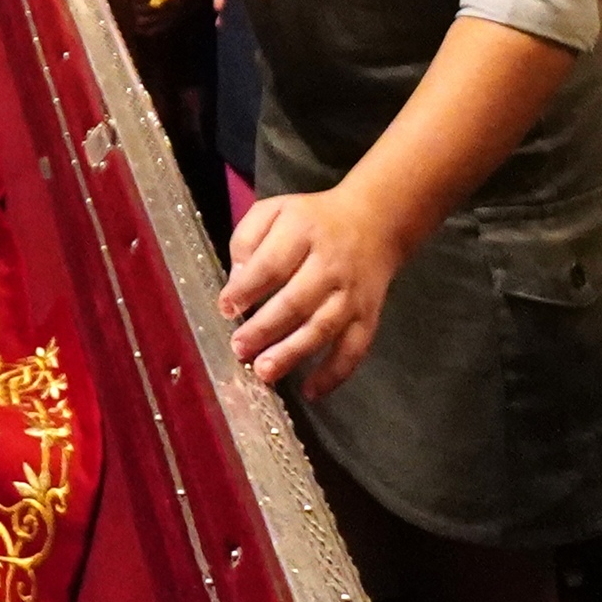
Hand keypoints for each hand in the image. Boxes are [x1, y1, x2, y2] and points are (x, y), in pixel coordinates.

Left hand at [219, 186, 402, 399]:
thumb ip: (248, 239)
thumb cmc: (312, 220)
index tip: (226, 307)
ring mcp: (352, 293)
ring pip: (323, 328)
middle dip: (264, 329)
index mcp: (302, 231)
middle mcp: (330, 263)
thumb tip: (236, 281)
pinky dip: (335, 373)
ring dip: (292, 353)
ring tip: (264, 372)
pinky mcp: (369, 315)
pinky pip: (354, 349)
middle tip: (239, 348)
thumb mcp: (275, 210)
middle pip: (296, 301)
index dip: (246, 289)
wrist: (375, 221)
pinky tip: (311, 391)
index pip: (271, 264)